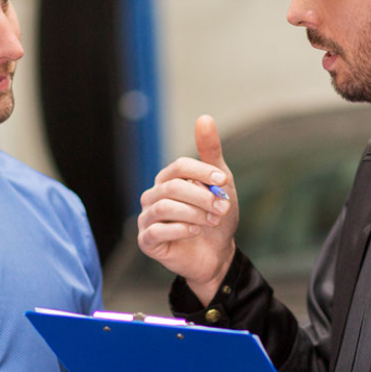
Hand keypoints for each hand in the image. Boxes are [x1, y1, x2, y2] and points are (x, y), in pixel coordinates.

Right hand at [137, 115, 237, 302]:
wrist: (216, 254)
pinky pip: (158, 231)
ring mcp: (146, 219)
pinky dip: (182, 230)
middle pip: (173, 187)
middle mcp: (152, 197)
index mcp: (167, 180)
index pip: (179, 166)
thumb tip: (204, 117)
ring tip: (212, 221)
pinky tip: (196, 232)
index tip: (223, 182)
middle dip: (203, 197)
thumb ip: (210, 153)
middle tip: (223, 208)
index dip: (202, 172)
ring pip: (166, 207)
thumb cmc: (215, 217)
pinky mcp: (146, 241)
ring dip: (196, 214)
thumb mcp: (220, 184)